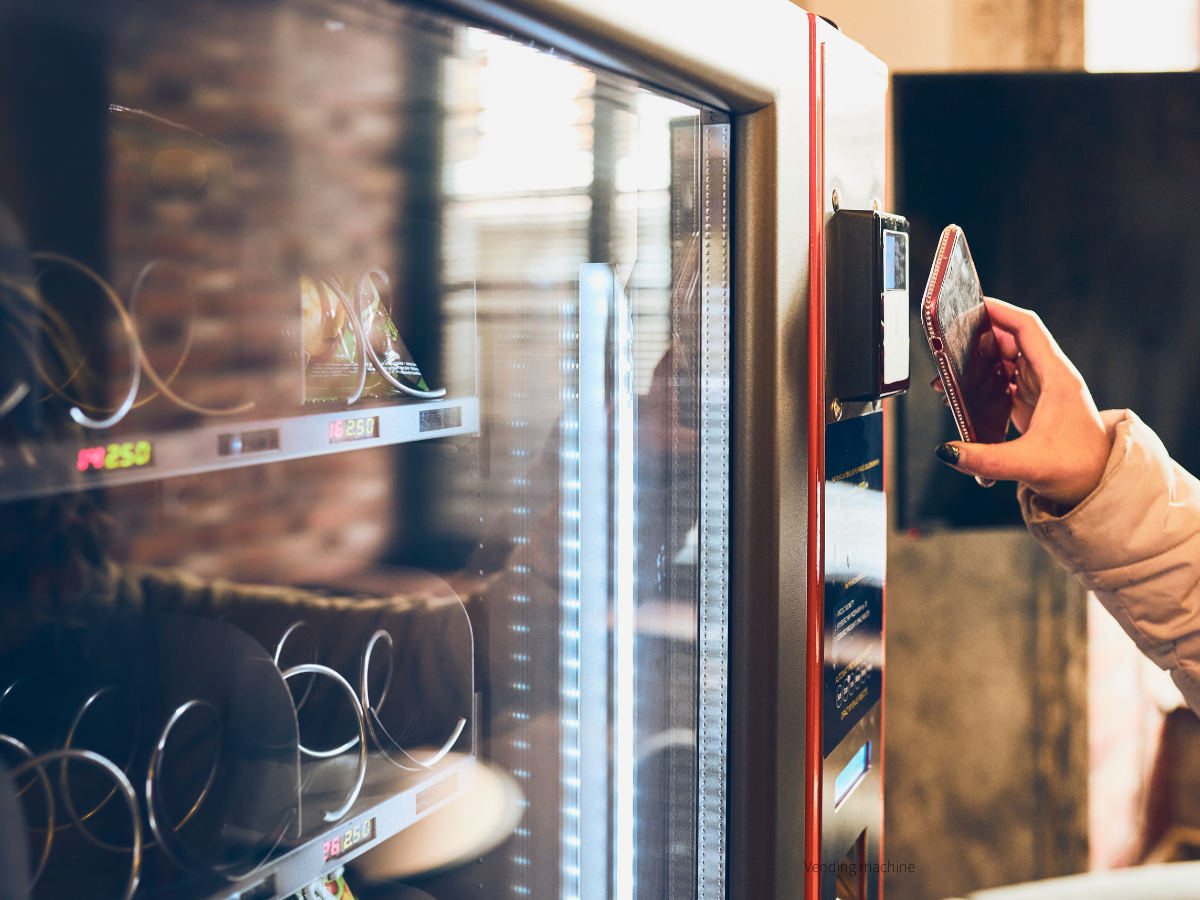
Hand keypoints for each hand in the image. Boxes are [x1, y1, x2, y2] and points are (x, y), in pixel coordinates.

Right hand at [933, 298, 1113, 508]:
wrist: (1099, 483)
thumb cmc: (1078, 468)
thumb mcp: (1028, 464)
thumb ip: (984, 460)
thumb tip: (948, 452)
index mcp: (1057, 379)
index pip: (1027, 329)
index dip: (1000, 312)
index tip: (973, 305)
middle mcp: (1050, 377)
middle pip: (1012, 339)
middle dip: (980, 336)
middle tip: (949, 340)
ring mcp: (1042, 389)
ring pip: (1007, 359)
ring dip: (979, 359)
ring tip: (950, 369)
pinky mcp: (1033, 403)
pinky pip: (1004, 379)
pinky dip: (983, 379)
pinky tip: (964, 392)